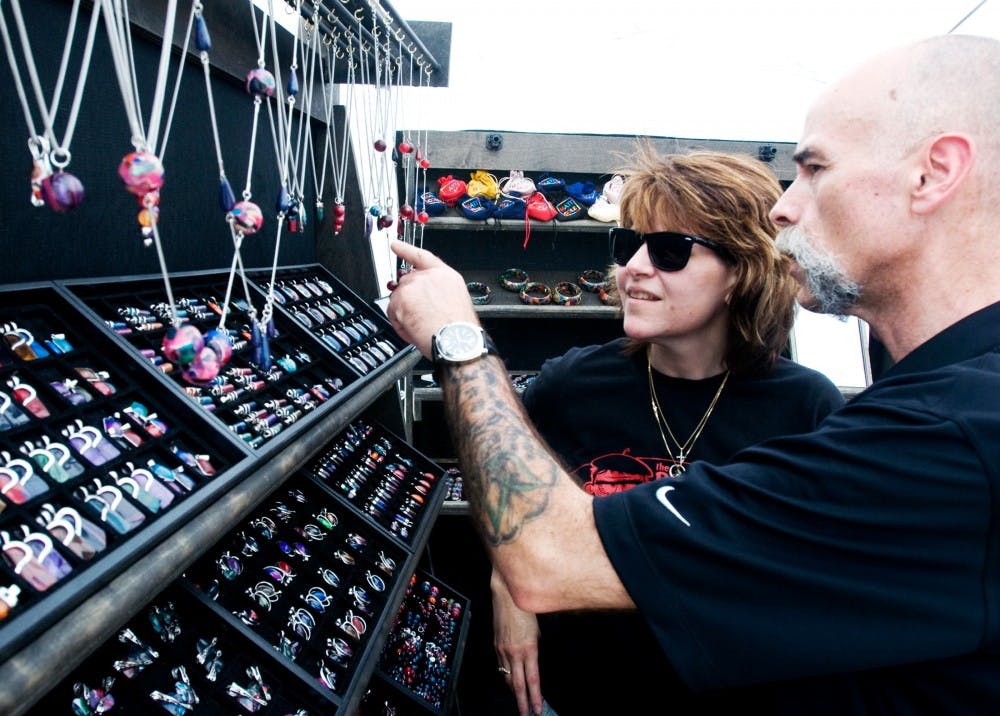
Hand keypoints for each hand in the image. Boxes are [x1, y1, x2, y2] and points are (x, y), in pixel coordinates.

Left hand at [387, 239, 479, 358]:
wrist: (457, 340)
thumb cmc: (459, 330)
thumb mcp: (456, 302)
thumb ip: (437, 293)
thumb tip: (424, 300)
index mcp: (446, 276)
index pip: (422, 257)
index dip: (406, 250)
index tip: (395, 244)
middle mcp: (430, 276)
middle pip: (407, 282)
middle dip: (408, 299)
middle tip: (418, 317)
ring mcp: (414, 285)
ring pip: (398, 298)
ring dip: (404, 313)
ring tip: (420, 326)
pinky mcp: (402, 297)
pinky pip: (392, 312)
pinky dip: (399, 324)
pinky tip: (413, 329)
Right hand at [492, 569, 544, 715]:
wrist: (506, 594)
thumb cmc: (525, 609)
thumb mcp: (536, 631)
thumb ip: (534, 647)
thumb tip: (533, 660)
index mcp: (528, 649)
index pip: (532, 680)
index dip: (535, 697)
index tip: (538, 709)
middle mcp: (514, 652)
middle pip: (517, 684)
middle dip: (523, 702)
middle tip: (526, 714)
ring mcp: (502, 650)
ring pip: (507, 677)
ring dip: (514, 691)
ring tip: (521, 702)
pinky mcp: (495, 645)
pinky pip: (501, 666)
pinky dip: (506, 675)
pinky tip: (509, 681)